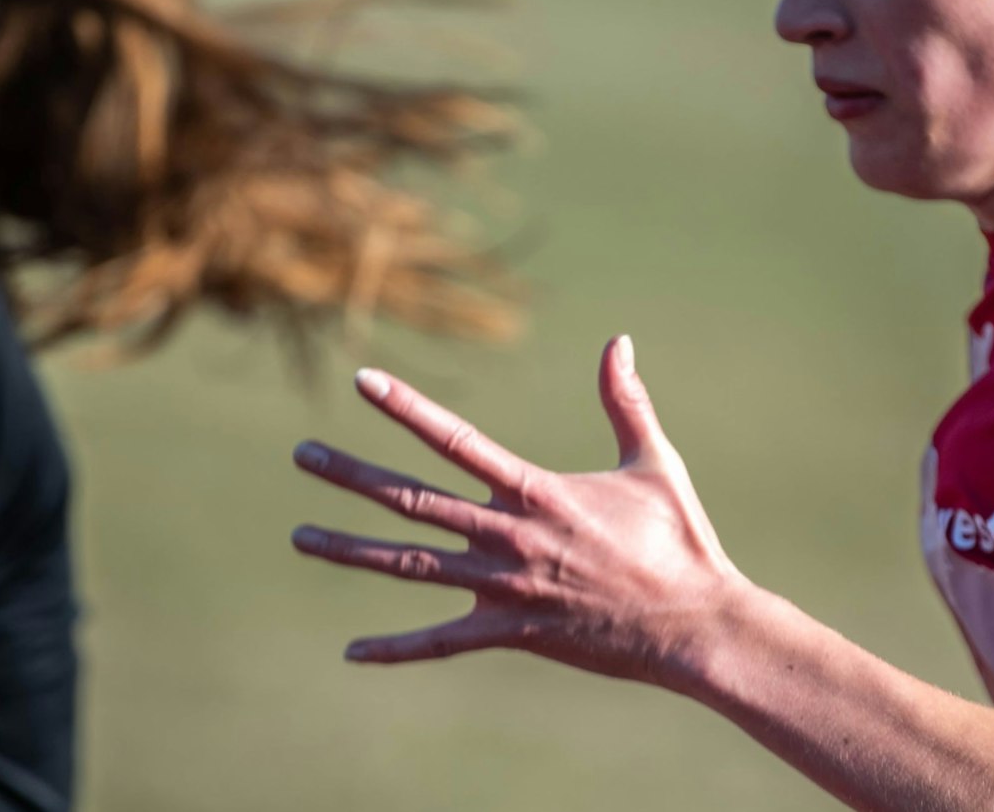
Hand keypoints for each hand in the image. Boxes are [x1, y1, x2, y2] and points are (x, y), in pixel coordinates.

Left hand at [292, 336, 747, 689]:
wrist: (695, 624)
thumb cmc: (680, 542)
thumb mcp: (654, 462)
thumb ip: (627, 402)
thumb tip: (619, 341)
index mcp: (536, 490)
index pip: (456, 439)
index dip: (407, 408)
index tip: (363, 382)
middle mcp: (507, 536)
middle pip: (411, 500)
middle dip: (351, 475)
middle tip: (301, 454)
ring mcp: (503, 587)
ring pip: (408, 565)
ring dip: (350, 549)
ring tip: (299, 535)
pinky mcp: (510, 632)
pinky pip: (440, 642)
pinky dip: (395, 648)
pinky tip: (351, 651)